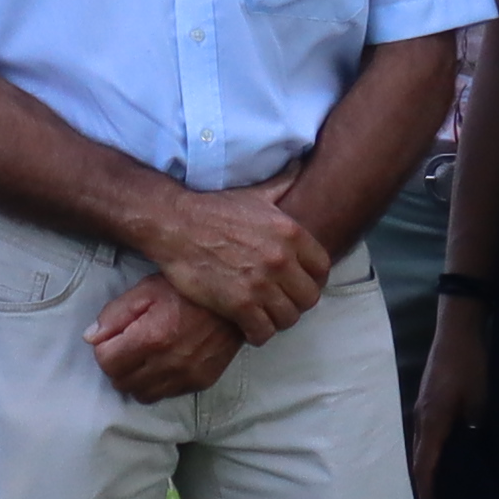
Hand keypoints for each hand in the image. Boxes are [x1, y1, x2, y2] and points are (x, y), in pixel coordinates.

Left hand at [91, 279, 242, 400]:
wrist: (236, 298)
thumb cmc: (188, 290)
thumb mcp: (147, 290)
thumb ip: (116, 314)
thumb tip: (91, 337)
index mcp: (152, 336)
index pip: (106, 362)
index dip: (105, 349)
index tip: (114, 338)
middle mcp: (170, 362)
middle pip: (122, 382)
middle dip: (118, 366)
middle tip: (127, 347)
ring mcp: (187, 375)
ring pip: (142, 395)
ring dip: (136, 378)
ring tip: (144, 356)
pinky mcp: (201, 381)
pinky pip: (166, 394)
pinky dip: (158, 383)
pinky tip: (164, 362)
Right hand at [143, 186, 332, 339]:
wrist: (175, 225)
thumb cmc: (214, 211)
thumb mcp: (255, 194)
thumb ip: (282, 184)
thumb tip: (300, 165)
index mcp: (291, 233)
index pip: (323, 268)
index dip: (313, 279)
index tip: (299, 283)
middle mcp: (281, 259)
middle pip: (309, 297)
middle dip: (296, 302)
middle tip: (280, 302)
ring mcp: (261, 283)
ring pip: (289, 318)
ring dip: (277, 319)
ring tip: (265, 315)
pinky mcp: (239, 304)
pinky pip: (263, 331)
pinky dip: (258, 333)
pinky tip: (249, 326)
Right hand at [408, 302, 490, 498]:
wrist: (458, 328)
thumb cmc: (471, 364)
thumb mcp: (482, 401)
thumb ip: (478, 430)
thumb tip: (481, 455)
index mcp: (433, 421)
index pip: (425, 467)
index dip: (429, 494)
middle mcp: (421, 418)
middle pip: (419, 461)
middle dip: (428, 487)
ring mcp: (421, 408)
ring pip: (422, 448)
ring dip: (430, 470)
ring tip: (444, 491)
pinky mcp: (427, 401)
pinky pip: (427, 436)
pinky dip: (434, 453)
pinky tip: (447, 459)